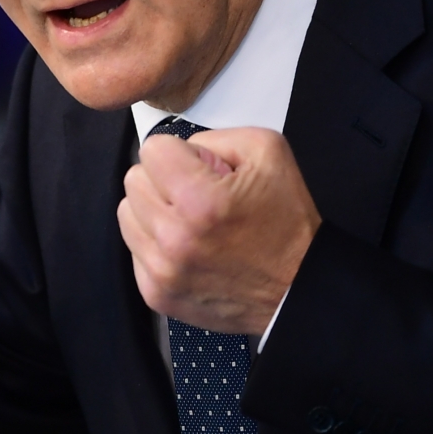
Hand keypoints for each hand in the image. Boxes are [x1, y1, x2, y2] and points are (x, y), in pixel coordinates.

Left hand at [118, 127, 320, 334]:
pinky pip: (135, 249)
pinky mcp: (157, 294)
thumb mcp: (266, 152)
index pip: (152, 150)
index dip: (181, 155)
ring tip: (193, 223)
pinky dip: (156, 245)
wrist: (303, 291)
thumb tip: (178, 151)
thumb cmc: (288, 221)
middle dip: (165, 181)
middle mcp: (173, 239)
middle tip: (200, 197)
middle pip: (135, 180)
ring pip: (129, 214)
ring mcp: (162, 271)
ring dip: (155, 212)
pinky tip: (189, 249)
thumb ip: (213, 138)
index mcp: (198, 201)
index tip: (205, 172)